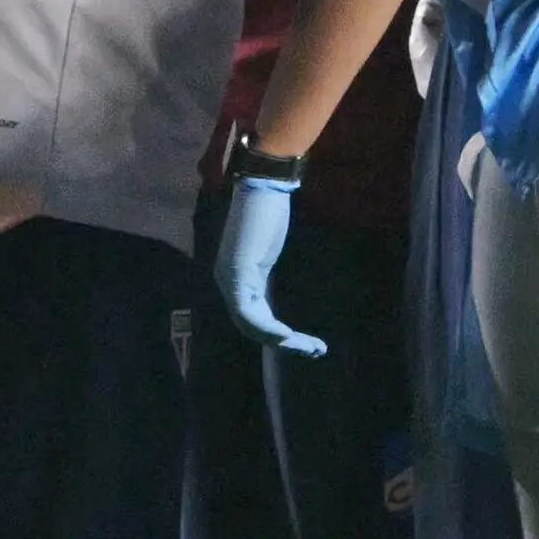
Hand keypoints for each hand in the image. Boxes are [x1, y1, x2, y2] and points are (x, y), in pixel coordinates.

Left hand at [217, 172, 326, 356]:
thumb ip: (264, 267)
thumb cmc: (268, 210)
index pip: (251, 316)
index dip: (274, 333)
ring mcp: (230, 280)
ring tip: (308, 347)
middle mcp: (226, 282)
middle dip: (281, 342)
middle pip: (250, 326)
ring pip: (250, 325)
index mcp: (234, 277)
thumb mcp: (266, 247)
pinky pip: (250, 313)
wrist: (263, 188)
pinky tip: (289, 336)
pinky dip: (269, 328)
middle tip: (312, 351)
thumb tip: (272, 277)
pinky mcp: (238, 275)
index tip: (302, 342)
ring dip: (279, 340)